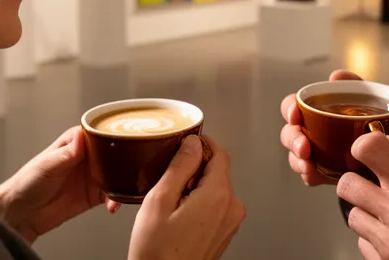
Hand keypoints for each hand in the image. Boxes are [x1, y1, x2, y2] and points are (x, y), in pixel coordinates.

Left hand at [0, 126, 119, 243]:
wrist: (20, 214)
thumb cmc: (26, 183)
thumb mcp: (47, 165)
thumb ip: (66, 153)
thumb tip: (81, 136)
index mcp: (75, 143)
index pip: (100, 132)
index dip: (116, 134)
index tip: (129, 139)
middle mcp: (86, 158)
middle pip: (114, 153)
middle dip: (126, 159)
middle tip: (136, 166)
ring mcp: (91, 177)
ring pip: (117, 174)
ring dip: (124, 181)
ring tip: (126, 189)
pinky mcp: (93, 196)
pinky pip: (112, 196)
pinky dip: (117, 200)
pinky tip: (114, 205)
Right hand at [128, 135, 244, 259]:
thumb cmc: (157, 253)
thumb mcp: (159, 200)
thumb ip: (179, 166)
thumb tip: (192, 143)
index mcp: (218, 196)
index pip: (219, 153)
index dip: (201, 142)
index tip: (186, 139)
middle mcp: (231, 208)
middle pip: (218, 170)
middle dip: (194, 167)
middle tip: (168, 175)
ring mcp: (230, 223)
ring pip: (215, 188)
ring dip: (195, 185)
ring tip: (170, 200)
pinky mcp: (223, 233)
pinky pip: (215, 205)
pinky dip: (198, 201)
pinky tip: (177, 214)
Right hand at [280, 69, 388, 186]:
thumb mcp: (377, 104)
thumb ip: (357, 87)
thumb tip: (335, 76)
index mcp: (323, 111)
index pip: (296, 106)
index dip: (289, 108)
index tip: (295, 113)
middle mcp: (316, 131)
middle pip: (291, 131)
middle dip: (292, 138)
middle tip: (304, 147)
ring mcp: (319, 154)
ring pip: (296, 154)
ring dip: (297, 159)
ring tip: (308, 165)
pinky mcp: (326, 174)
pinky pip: (309, 175)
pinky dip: (309, 175)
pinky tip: (315, 175)